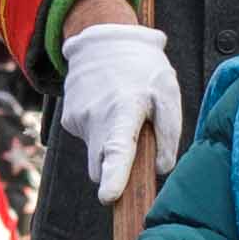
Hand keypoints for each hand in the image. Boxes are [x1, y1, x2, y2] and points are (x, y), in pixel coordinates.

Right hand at [55, 18, 183, 205]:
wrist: (102, 42)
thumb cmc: (142, 68)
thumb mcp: (167, 91)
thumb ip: (169, 131)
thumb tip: (161, 168)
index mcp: (122, 111)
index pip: (116, 151)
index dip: (114, 177)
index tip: (109, 197)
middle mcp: (93, 119)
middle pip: (101, 167)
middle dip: (116, 168)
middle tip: (137, 141)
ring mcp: (77, 121)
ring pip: (96, 153)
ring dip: (111, 144)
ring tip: (123, 112)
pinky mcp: (69, 122)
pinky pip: (89, 140)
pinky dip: (101, 132)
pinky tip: (109, 108)